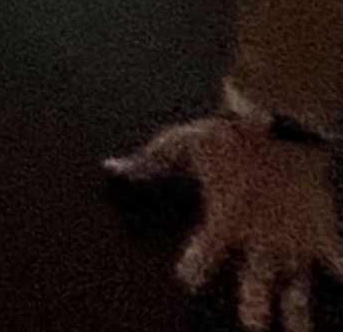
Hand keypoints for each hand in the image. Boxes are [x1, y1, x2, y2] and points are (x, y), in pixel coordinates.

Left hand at [109, 111, 342, 331]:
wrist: (280, 120)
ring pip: (297, 288)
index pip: (202, 256)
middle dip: (254, 308)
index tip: (187, 280)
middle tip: (253, 327)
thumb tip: (110, 167)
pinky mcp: (323, 230)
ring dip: (298, 313)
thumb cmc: (229, 132)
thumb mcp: (183, 144)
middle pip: (255, 285)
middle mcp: (259, 239)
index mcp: (225, 222)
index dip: (194, 269)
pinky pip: (339, 260)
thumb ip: (150, 161)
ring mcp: (294, 239)